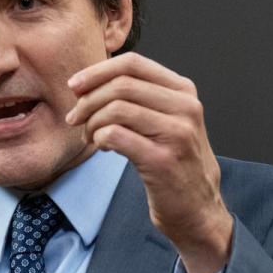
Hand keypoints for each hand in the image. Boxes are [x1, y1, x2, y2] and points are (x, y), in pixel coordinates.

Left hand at [66, 52, 232, 272]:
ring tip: (89, 136)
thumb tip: (89, 80)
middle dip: (88, 100)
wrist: (197, 208)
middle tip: (74, 118)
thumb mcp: (166, 120)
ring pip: (116, 108)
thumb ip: (139, 96)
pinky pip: (115, 135)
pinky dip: (99, 139)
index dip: (97, 71)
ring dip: (92, 122)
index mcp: (184, 91)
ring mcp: (177, 133)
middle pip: (121, 85)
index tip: (74, 86)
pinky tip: (102, 147)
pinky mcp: (162, 160)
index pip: (133, 63)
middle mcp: (185, 107)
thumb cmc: (173, 162)